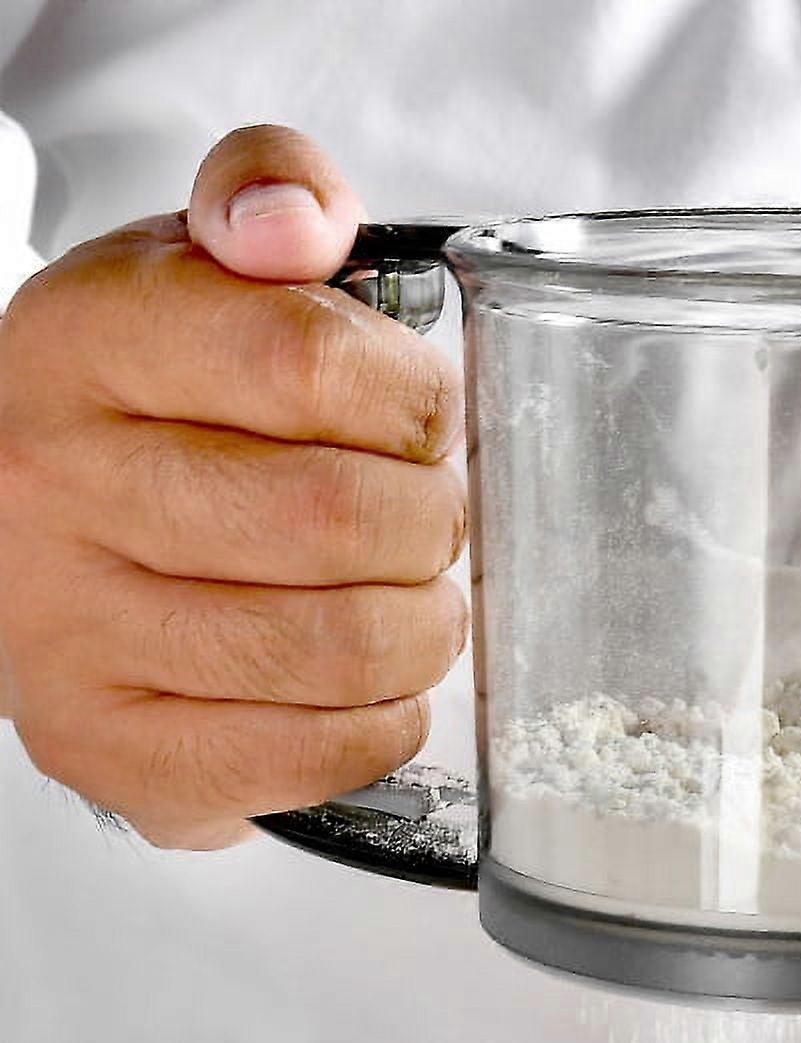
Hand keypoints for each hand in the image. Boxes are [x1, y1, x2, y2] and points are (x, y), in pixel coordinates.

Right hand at [0, 124, 466, 848]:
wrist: (37, 535)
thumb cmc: (157, 407)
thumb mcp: (206, 269)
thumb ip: (272, 197)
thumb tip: (292, 218)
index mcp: (88, 341)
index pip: (307, 360)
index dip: (414, 402)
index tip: (420, 420)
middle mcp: (52, 486)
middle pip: (339, 519)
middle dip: (431, 526)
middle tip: (426, 524)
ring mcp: (67, 629)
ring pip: (337, 647)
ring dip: (422, 632)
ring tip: (411, 604)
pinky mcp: (108, 744)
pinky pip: (306, 756)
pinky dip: (382, 726)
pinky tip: (373, 688)